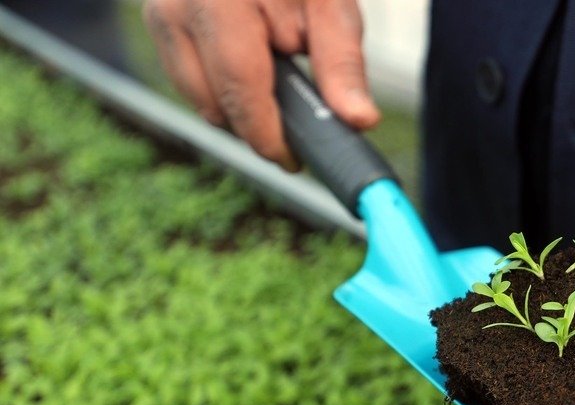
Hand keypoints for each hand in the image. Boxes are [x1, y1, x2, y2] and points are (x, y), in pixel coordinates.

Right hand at [143, 0, 380, 169]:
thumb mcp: (330, 2)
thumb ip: (342, 63)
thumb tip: (357, 120)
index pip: (239, 83)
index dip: (266, 132)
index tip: (294, 159)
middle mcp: (178, 2)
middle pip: (213, 100)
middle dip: (257, 126)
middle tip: (298, 133)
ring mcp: (160, 10)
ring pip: (198, 96)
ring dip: (240, 107)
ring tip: (280, 78)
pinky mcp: (157, 19)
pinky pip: (189, 78)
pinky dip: (223, 87)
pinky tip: (256, 68)